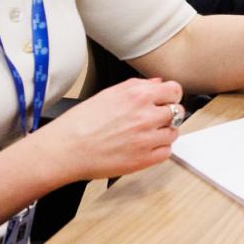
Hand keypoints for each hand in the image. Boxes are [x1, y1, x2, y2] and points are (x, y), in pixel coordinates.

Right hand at [34, 77, 182, 181]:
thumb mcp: (109, 94)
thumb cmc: (81, 123)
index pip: (174, 90)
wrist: (65, 149)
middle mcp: (145, 116)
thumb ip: (138, 86)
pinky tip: (145, 146)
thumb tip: (157, 83)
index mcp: (138, 96)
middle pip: (177, 111)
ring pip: (173, 132)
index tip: (167, 100)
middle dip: (168, 114)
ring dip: (164, 132)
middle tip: (155, 118)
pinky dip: (159, 149)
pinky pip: (166, 152)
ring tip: (146, 134)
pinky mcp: (143, 159)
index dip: (171, 95)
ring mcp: (146, 139)